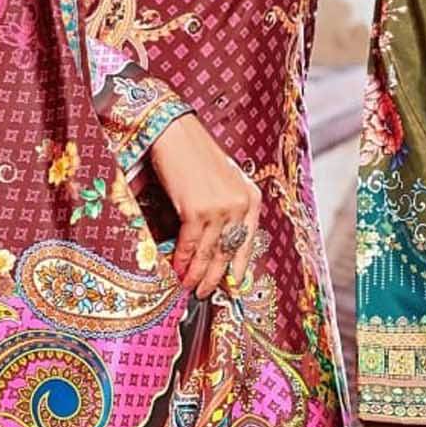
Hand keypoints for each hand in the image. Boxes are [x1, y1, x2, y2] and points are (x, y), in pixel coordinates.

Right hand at [147, 114, 260, 299]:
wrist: (175, 134)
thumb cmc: (195, 156)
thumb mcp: (223, 182)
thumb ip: (226, 209)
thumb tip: (216, 243)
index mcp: (250, 197)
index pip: (247, 240)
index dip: (238, 265)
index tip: (233, 284)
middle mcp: (239, 205)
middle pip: (228, 250)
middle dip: (216, 275)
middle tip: (205, 292)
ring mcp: (220, 208)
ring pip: (210, 252)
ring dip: (198, 273)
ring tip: (190, 287)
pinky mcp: (197, 210)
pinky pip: (191, 244)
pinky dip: (183, 260)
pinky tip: (178, 270)